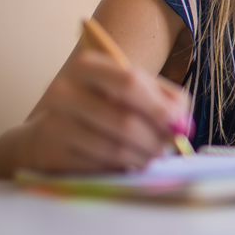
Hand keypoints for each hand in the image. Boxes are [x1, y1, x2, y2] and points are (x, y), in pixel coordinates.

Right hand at [15, 49, 192, 173]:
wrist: (51, 132)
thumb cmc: (102, 105)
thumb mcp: (133, 91)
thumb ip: (166, 100)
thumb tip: (183, 124)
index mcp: (87, 65)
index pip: (129, 82)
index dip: (158, 107)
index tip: (178, 125)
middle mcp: (64, 91)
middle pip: (124, 120)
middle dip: (154, 139)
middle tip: (168, 149)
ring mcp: (54, 124)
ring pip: (113, 148)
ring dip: (141, 157)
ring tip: (151, 157)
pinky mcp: (52, 154)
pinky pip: (98, 167)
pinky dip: (119, 169)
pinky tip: (126, 164)